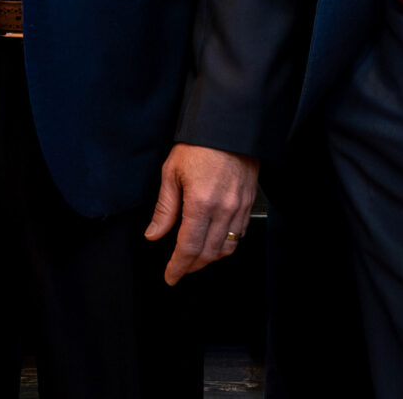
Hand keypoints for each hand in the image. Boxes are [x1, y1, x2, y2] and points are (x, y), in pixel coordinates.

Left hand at [144, 144, 258, 284]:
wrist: (229, 126)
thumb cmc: (199, 145)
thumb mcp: (171, 172)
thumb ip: (164, 208)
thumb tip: (154, 234)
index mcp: (201, 203)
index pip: (188, 248)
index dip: (178, 267)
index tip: (170, 276)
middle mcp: (224, 210)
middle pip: (208, 254)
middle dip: (192, 266)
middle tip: (180, 269)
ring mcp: (239, 208)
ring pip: (227, 248)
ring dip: (210, 259)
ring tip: (196, 259)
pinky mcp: (249, 203)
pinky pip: (240, 234)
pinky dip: (226, 245)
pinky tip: (215, 241)